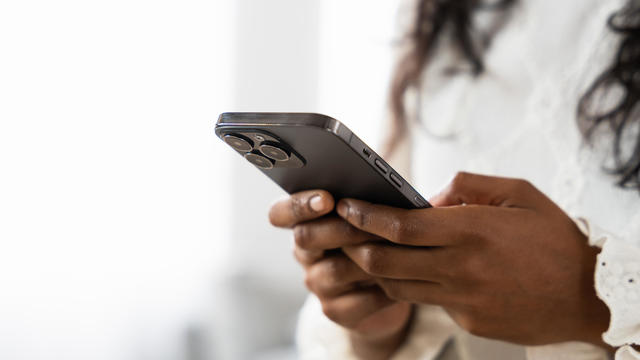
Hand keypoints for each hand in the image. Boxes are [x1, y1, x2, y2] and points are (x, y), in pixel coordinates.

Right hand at [268, 190, 411, 358]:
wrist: (395, 286)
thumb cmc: (382, 237)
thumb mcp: (371, 215)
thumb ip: (363, 202)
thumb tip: (375, 187)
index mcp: (305, 222)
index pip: (279, 213)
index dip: (298, 205)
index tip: (326, 199)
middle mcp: (305, 253)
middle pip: (305, 238)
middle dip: (341, 228)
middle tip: (369, 223)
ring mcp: (317, 283)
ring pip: (334, 270)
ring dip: (366, 258)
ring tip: (396, 248)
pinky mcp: (335, 311)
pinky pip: (355, 301)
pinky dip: (381, 289)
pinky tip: (400, 278)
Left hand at [337, 172, 610, 346]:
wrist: (591, 296)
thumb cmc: (556, 241)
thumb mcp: (520, 195)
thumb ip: (469, 187)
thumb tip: (429, 197)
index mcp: (472, 230)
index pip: (400, 225)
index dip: (366, 216)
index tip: (346, 206)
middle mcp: (461, 267)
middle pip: (386, 261)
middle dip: (357, 247)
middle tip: (347, 233)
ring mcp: (463, 299)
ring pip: (399, 286)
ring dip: (379, 269)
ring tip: (373, 251)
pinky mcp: (468, 320)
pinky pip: (429, 301)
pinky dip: (416, 285)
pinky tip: (421, 272)